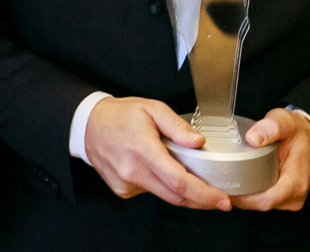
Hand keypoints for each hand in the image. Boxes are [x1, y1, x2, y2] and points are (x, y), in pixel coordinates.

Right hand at [83, 97, 230, 210]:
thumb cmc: (119, 115)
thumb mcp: (151, 108)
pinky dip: (162, 186)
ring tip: (194, 182)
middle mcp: (133, 171)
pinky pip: (150, 192)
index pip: (179, 181)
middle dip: (202, 200)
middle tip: (220, 199)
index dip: (204, 194)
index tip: (223, 200)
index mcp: (143, 150)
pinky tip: (160, 172)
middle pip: (175, 196)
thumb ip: (177, 125)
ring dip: (183, 194)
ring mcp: (126, 183)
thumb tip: (198, 142)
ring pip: (164, 197)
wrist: (87, 125)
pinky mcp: (122, 189)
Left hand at [230, 108, 309, 211]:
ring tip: (226, 184)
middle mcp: (294, 195)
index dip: (244, 199)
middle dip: (239, 199)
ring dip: (244, 199)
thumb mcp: (284, 123)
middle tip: (219, 184)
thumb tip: (253, 138)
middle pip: (260, 205)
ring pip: (261, 205)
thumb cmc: (298, 132)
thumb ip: (270, 128)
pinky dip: (251, 196)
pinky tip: (239, 186)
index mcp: (295, 182)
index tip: (226, 189)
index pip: (266, 200)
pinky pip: (265, 201)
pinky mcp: (286, 198)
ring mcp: (291, 199)